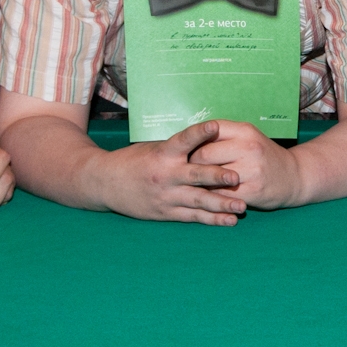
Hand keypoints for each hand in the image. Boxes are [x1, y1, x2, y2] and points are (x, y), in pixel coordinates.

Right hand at [98, 119, 251, 224]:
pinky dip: (212, 219)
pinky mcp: (166, 212)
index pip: (183, 140)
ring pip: (198, 200)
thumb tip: (208, 135)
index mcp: (163, 154)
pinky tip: (229, 220)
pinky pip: (193, 217)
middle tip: (237, 177)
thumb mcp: (153, 147)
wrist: (104, 183)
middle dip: (217, 177)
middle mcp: (166, 175)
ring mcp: (167, 196)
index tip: (215, 126)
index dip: (199, 133)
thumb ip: (178, 147)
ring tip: (242, 205)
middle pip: (195, 176)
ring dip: (221, 204)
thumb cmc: (133, 160)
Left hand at [189, 119, 302, 210]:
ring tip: (195, 184)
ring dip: (199, 183)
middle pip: (204, 155)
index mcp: (244, 130)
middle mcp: (249, 148)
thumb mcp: (247, 136)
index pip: (206, 131)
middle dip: (191, 165)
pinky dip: (211, 197)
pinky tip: (208, 196)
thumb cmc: (263, 155)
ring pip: (210, 177)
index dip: (192, 142)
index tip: (186, 151)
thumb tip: (188, 141)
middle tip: (187, 171)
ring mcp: (252, 171)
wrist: (293, 176)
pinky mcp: (252, 192)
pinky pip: (221, 195)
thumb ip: (221, 135)